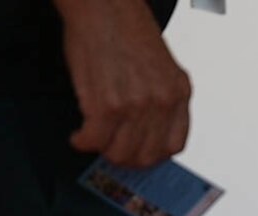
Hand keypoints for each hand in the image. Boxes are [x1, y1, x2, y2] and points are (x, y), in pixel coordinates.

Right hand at [58, 0, 192, 167]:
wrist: (104, 6)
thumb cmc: (126, 28)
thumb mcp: (160, 66)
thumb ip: (160, 97)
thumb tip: (147, 129)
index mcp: (178, 93)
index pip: (174, 145)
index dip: (154, 155)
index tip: (141, 154)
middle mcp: (161, 102)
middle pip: (146, 155)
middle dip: (126, 158)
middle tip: (111, 150)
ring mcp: (135, 106)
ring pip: (120, 152)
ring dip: (103, 151)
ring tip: (94, 140)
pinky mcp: (106, 105)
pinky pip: (94, 140)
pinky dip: (82, 142)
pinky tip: (79, 136)